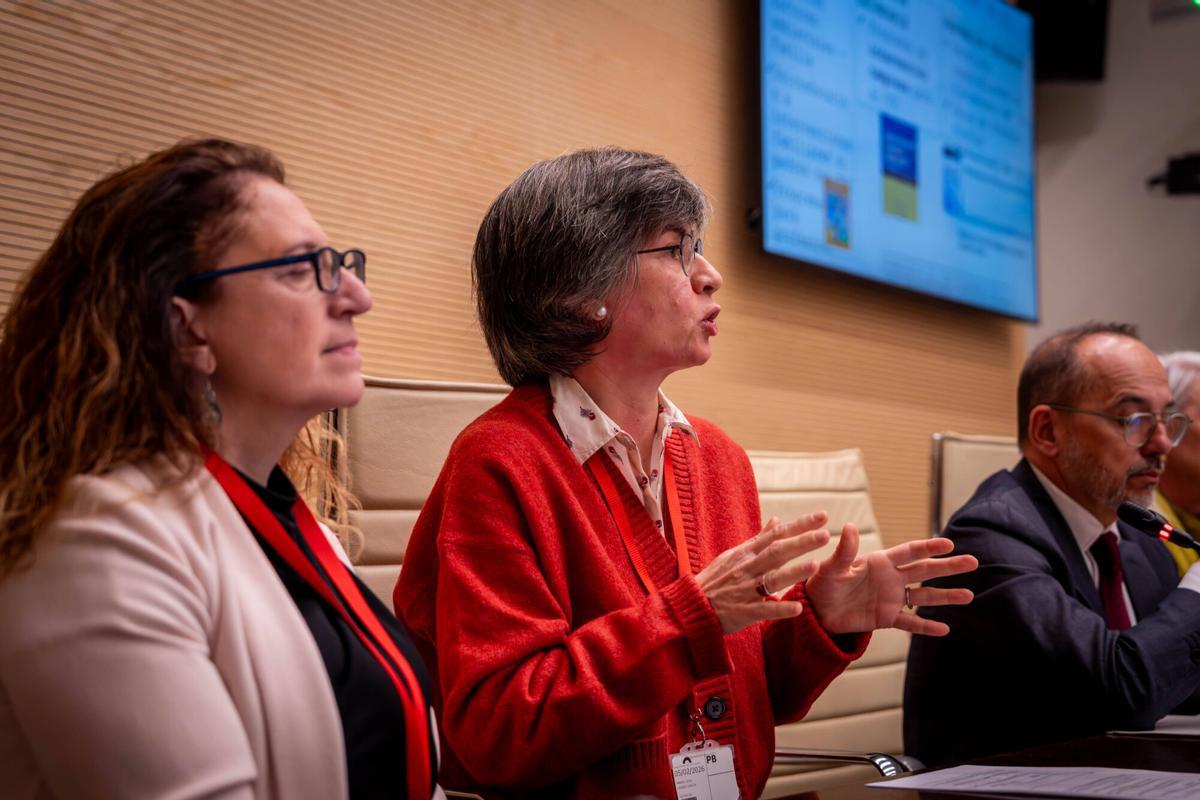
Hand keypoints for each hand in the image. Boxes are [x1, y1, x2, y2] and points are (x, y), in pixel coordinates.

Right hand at [696, 512, 832, 633]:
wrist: (691, 605)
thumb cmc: (715, 580)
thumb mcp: (733, 555)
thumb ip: (758, 540)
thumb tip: (777, 520)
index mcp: (747, 553)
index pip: (777, 534)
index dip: (800, 525)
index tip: (823, 516)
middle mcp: (747, 567)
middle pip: (777, 552)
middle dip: (801, 542)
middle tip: (825, 534)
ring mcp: (745, 589)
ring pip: (772, 578)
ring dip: (794, 572)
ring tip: (816, 565)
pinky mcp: (743, 611)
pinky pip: (764, 610)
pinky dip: (780, 608)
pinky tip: (798, 609)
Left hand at [804, 523, 976, 636]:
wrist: (817, 610)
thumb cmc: (823, 583)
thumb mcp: (833, 567)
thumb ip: (845, 551)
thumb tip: (849, 526)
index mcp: (880, 562)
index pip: (910, 552)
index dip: (929, 547)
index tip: (949, 544)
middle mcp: (891, 579)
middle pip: (925, 571)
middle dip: (948, 567)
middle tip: (973, 561)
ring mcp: (892, 599)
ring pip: (924, 597)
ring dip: (946, 596)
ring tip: (969, 595)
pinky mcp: (887, 619)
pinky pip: (910, 623)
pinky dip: (926, 627)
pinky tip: (944, 629)